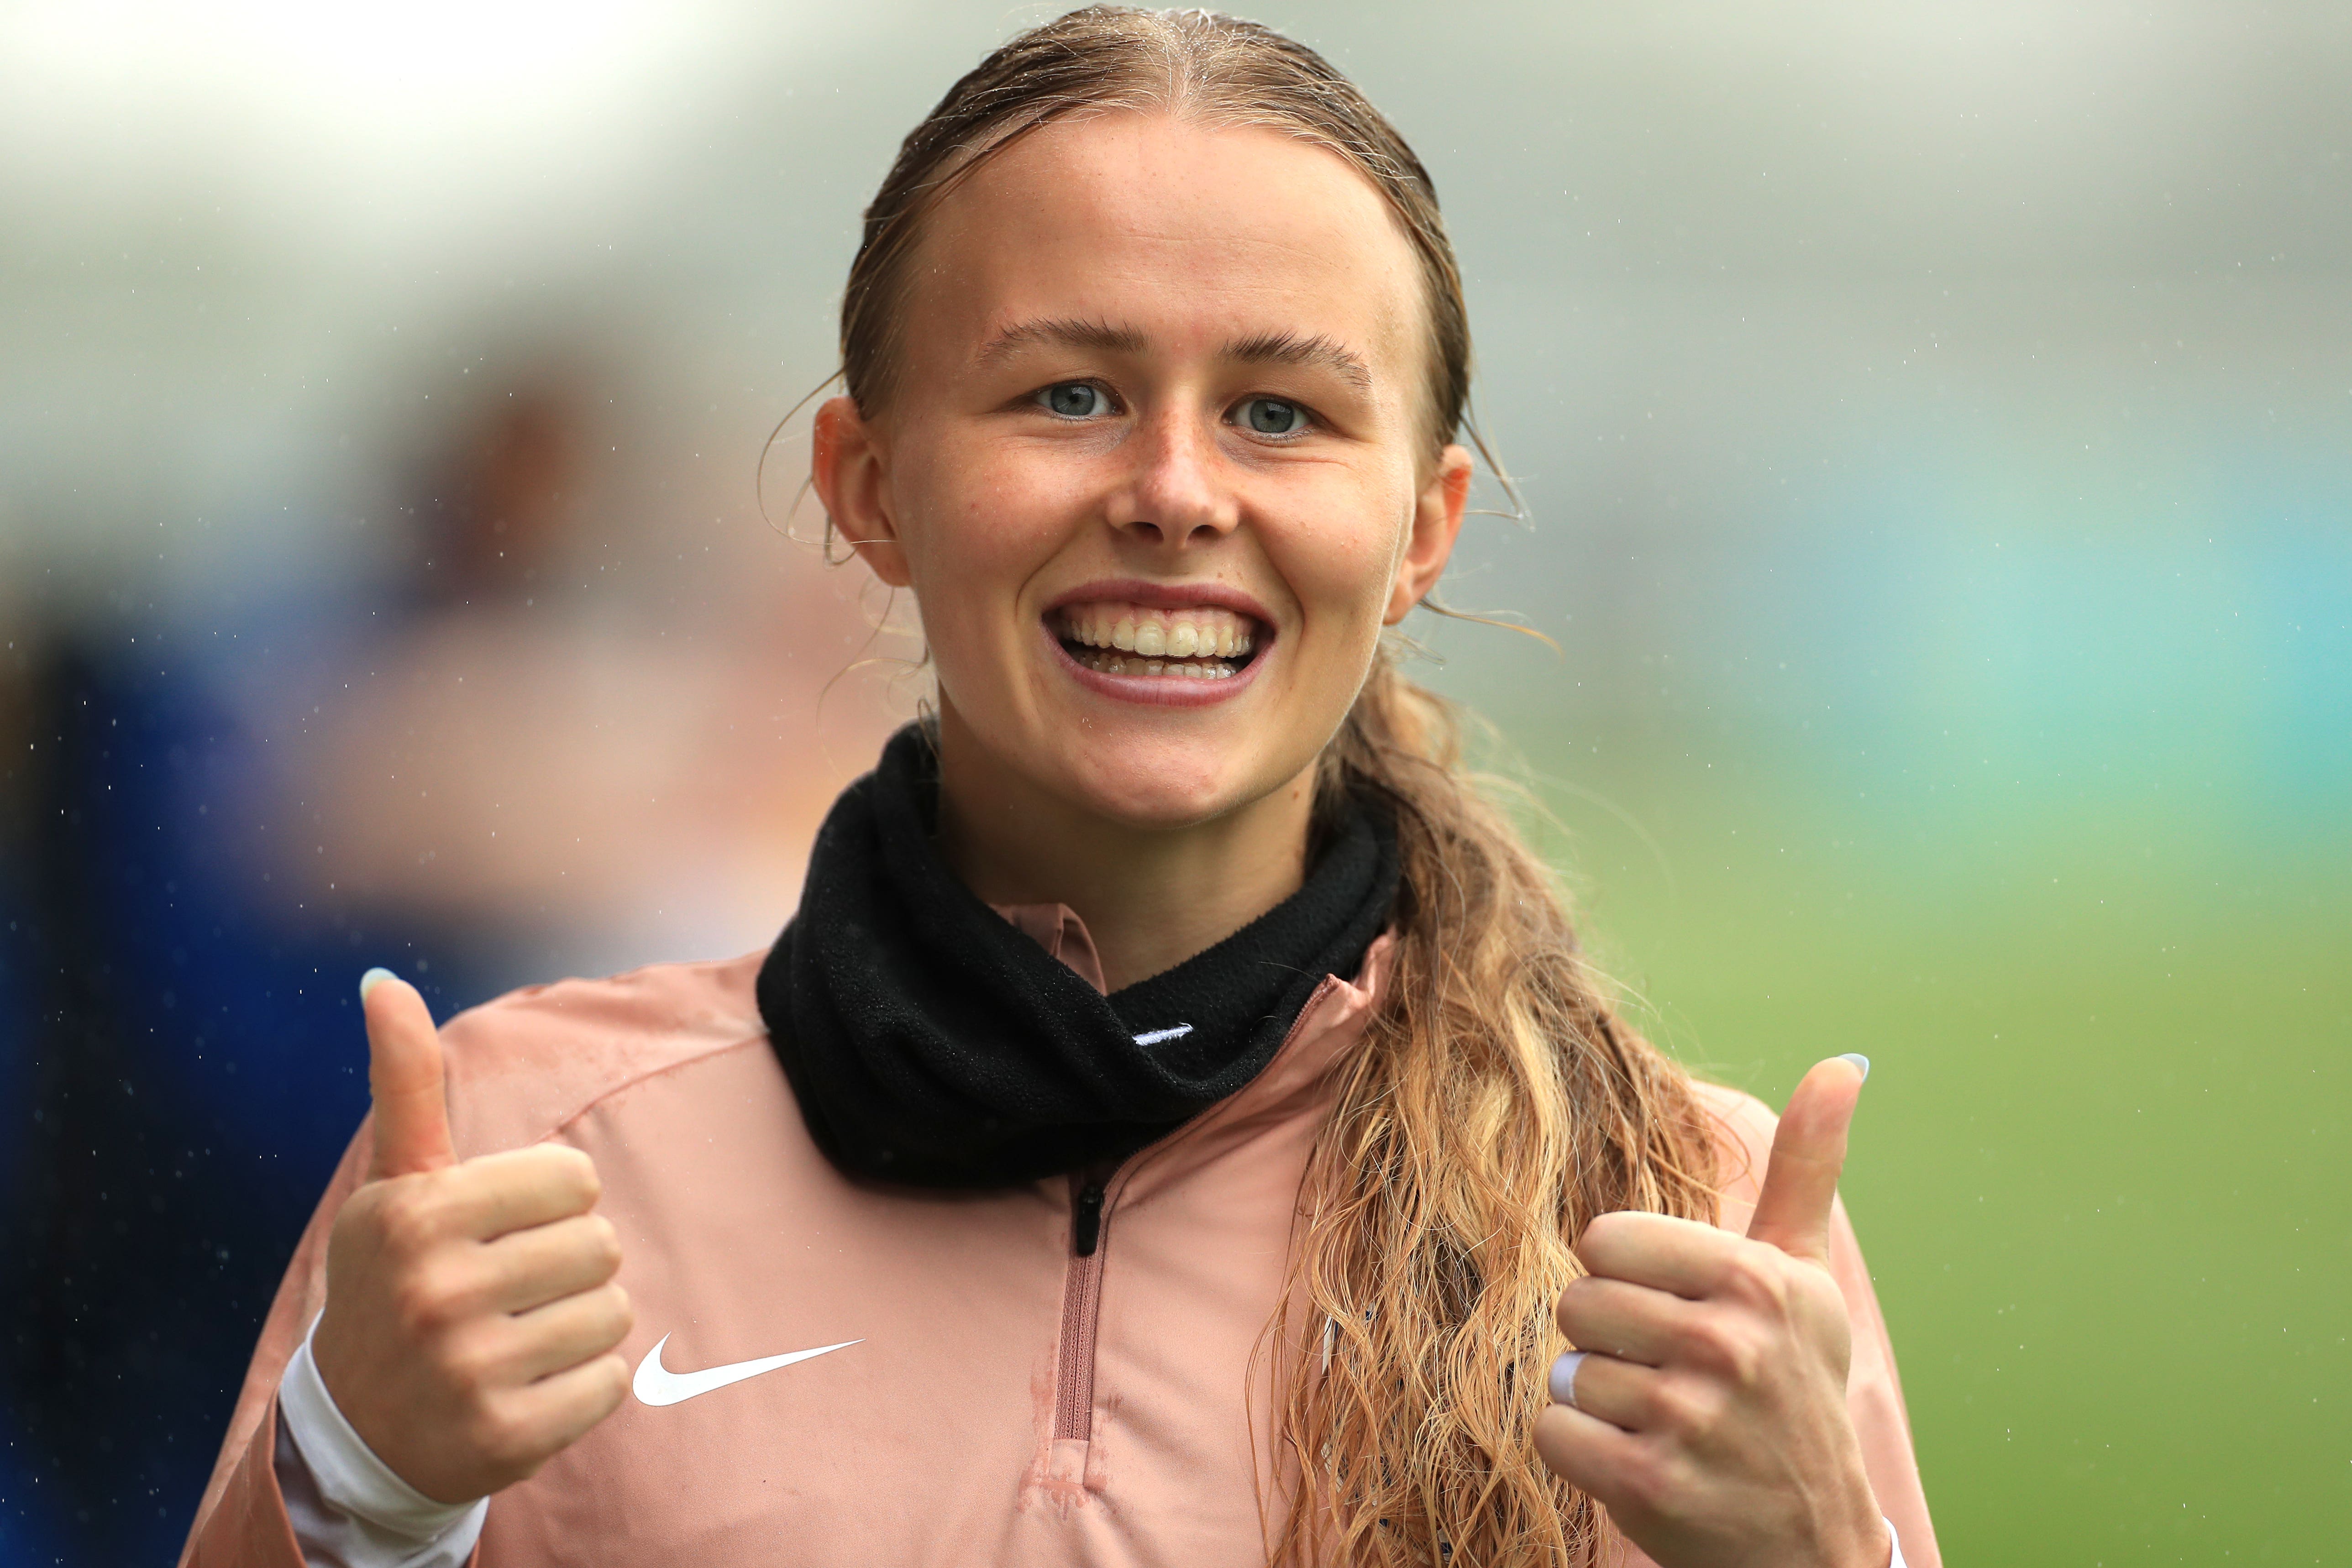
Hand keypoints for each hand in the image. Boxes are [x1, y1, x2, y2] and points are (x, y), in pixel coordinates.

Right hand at [311, 970, 633, 1503]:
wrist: (355, 1432)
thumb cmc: (393, 1281)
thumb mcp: (395, 1183)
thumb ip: (406, 1081)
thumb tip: (382, 980)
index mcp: (417, 1217)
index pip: (576, 1179)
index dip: (551, 1202)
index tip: (499, 1229)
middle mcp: (437, 1292)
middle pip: (602, 1244)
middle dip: (568, 1263)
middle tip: (506, 1291)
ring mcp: (469, 1372)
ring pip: (614, 1311)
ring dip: (578, 1324)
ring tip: (513, 1339)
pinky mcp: (505, 1438)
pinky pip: (611, 1382)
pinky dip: (583, 1386)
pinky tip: (523, 1389)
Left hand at [1533, 1057, 1890, 1567]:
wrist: (1813, 1543)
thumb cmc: (1795, 1392)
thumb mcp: (1806, 1280)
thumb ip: (1807, 1168)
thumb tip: (1843, 1063)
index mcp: (1757, 1281)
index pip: (1606, 1239)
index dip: (1626, 1278)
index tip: (1676, 1313)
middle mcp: (1730, 1344)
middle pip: (1577, 1302)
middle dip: (1608, 1341)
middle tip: (1667, 1377)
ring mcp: (1692, 1419)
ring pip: (1564, 1371)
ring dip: (1599, 1402)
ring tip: (1662, 1424)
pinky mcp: (1650, 1485)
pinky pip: (1552, 1432)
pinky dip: (1579, 1453)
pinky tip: (1639, 1464)